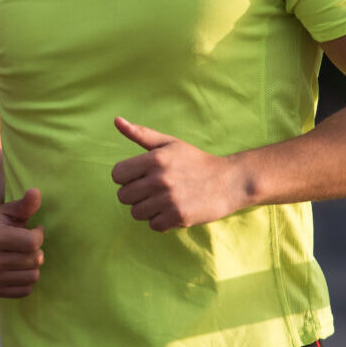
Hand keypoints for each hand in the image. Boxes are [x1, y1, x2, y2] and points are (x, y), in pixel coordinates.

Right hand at [0, 188, 43, 298]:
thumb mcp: (11, 210)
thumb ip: (26, 204)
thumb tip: (36, 192)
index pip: (32, 243)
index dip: (38, 235)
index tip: (33, 230)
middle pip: (34, 261)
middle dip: (36, 251)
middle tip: (26, 244)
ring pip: (32, 277)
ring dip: (32, 266)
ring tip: (22, 255)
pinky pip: (25, 291)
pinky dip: (26, 279)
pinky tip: (17, 268)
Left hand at [112, 117, 247, 230]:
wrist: (229, 181)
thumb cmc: (195, 160)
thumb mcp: (168, 143)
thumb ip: (141, 134)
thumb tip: (116, 120)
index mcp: (154, 159)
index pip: (117, 175)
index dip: (125, 177)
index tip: (138, 177)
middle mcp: (160, 179)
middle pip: (123, 196)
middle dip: (134, 194)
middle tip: (151, 190)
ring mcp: (169, 199)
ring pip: (136, 212)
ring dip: (146, 209)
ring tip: (161, 200)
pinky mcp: (179, 217)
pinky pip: (153, 225)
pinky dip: (160, 221)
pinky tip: (172, 210)